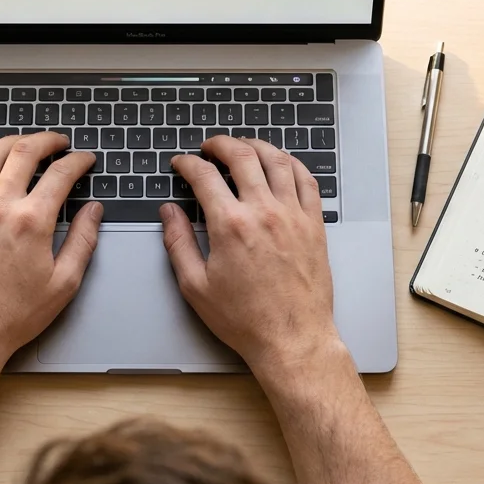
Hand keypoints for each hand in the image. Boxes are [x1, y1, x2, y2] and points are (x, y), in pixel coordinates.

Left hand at [0, 132, 101, 367]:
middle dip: (46, 141)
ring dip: (12, 142)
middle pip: (24, 152)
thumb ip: (83, 241)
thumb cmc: (13, 314)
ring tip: (26, 143)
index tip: (85, 159)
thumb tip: (94, 211)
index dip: (78, 161)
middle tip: (59, 142)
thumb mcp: (63, 283)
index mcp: (31, 222)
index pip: (60, 174)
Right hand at [158, 136, 339, 369]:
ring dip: (256, 146)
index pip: (204, 176)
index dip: (188, 164)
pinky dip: (292, 164)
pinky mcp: (314, 225)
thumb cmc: (245, 319)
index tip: (182, 164)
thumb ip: (178, 243)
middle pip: (242, 156)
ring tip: (243, 146)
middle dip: (220, 144)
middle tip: (209, 146)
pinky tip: (281, 163)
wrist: (292, 339)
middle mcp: (264, 212)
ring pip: (277, 160)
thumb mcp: (196, 286)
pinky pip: (306, 180)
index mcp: (231, 226)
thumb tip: (168, 213)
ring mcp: (293, 215)